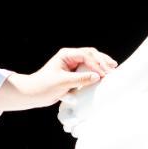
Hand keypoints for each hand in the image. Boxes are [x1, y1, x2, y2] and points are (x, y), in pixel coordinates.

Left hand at [0, 47, 117, 111]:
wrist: (33, 94)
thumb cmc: (44, 86)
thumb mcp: (63, 83)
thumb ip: (80, 79)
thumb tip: (97, 77)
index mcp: (66, 55)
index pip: (86, 55)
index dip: (96, 64)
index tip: (103, 74)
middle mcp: (70, 57)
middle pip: (91, 55)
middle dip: (102, 61)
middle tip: (113, 67)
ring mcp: (72, 65)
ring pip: (91, 61)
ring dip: (101, 64)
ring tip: (112, 68)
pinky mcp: (74, 73)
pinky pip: (88, 70)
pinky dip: (96, 71)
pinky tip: (104, 74)